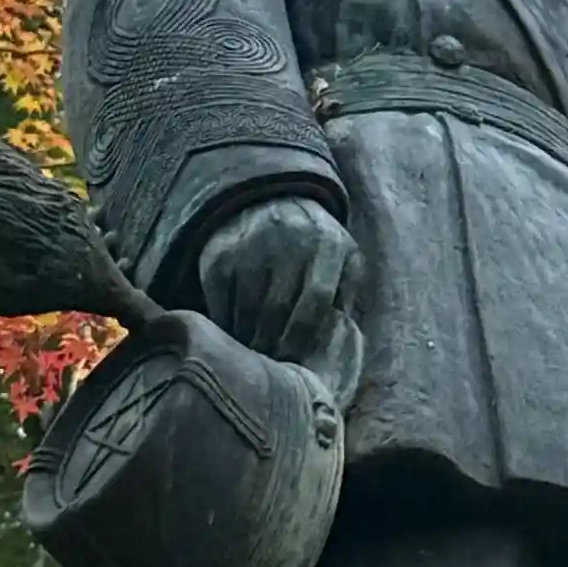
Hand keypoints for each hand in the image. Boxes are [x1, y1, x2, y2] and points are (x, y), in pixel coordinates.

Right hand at [199, 197, 362, 399]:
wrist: (272, 200)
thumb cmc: (317, 243)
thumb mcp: (345, 258)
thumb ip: (348, 293)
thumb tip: (340, 337)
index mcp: (326, 243)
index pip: (317, 298)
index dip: (306, 334)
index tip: (298, 359)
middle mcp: (288, 239)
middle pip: (278, 308)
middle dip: (275, 344)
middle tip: (273, 366)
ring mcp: (250, 244)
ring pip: (247, 309)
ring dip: (249, 340)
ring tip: (254, 356)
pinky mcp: (219, 253)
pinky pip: (220, 301)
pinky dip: (226, 324)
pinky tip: (233, 336)